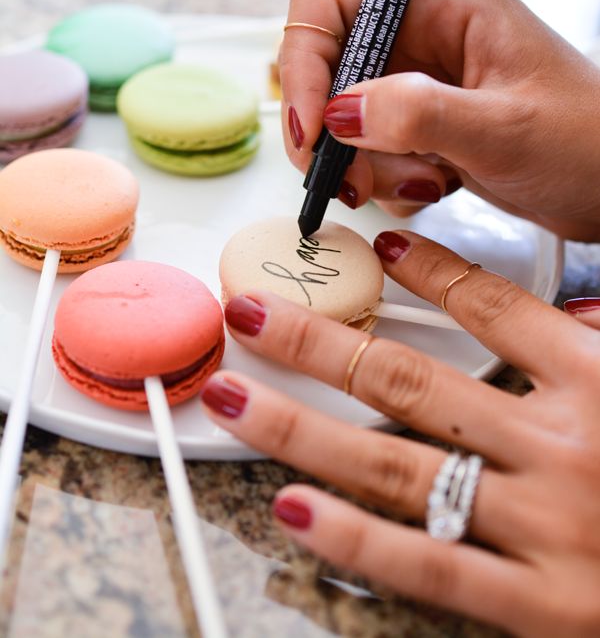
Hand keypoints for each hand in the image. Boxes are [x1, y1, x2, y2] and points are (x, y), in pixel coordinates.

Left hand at [201, 231, 599, 636]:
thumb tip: (572, 311)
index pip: (497, 307)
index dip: (431, 274)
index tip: (384, 249)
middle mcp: (564, 443)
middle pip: (412, 379)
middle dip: (319, 340)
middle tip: (254, 309)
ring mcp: (545, 524)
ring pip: (396, 465)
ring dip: (302, 426)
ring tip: (237, 396)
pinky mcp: (540, 606)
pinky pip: (431, 565)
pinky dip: (357, 540)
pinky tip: (295, 508)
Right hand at [280, 0, 599, 240]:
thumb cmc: (587, 142)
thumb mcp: (503, 128)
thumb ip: (420, 115)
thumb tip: (339, 111)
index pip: (329, 0)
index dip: (303, 61)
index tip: (310, 130)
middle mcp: (422, 25)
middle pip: (326, 61)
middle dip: (331, 128)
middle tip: (348, 179)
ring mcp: (418, 72)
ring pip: (340, 110)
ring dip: (363, 160)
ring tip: (423, 182)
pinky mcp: (418, 115)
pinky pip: (365, 141)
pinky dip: (383, 174)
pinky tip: (434, 184)